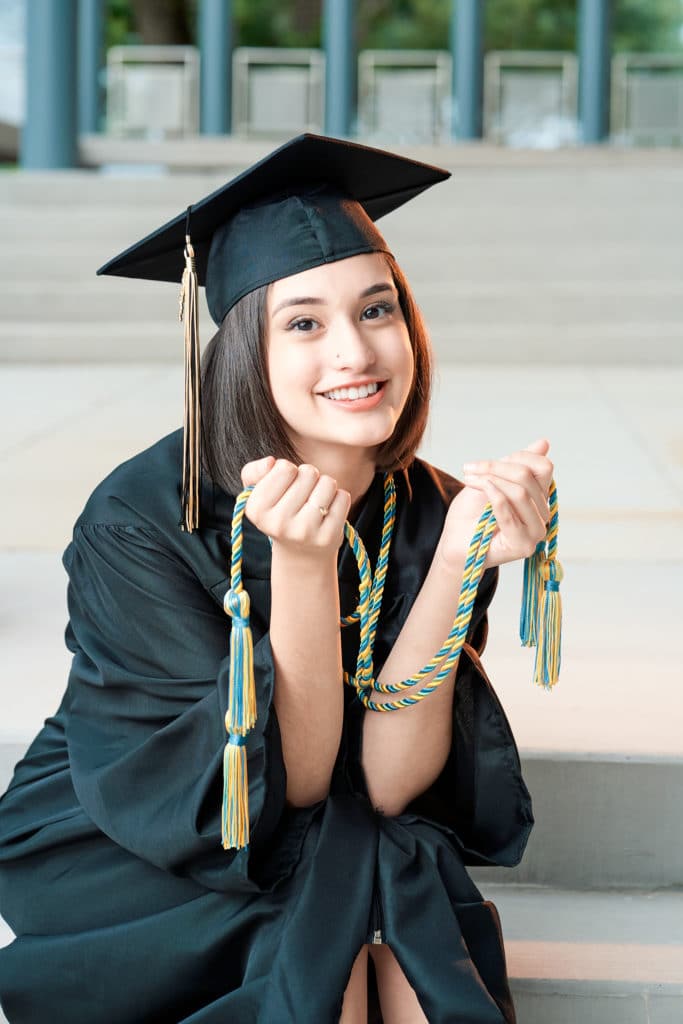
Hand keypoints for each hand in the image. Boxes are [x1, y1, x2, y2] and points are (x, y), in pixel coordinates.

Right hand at [240, 457, 351, 557]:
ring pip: (327, 483)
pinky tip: (327, 512)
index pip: (285, 468)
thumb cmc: (279, 513)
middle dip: (309, 477)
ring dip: (325, 486)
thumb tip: (271, 462)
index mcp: (256, 509)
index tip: (286, 486)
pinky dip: (338, 499)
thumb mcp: (258, 492)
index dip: (289, 471)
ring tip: (315, 502)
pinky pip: (343, 497)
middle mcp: (277, 523)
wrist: (300, 553)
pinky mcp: (327, 537)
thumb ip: (254, 471)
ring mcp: (304, 532)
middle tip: (303, 496)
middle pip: (308, 472)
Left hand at [439, 438, 553, 569]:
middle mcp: (543, 514)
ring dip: (490, 481)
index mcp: (539, 496)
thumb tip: (544, 443)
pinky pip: (511, 515)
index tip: (485, 463)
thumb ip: (516, 463)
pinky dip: (495, 499)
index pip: (543, 467)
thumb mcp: (492, 479)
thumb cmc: (471, 513)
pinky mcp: (523, 545)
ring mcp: (536, 532)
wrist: (454, 542)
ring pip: (520, 492)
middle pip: (527, 477)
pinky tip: (483, 492)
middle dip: (494, 468)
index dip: (517, 457)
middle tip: (468, 470)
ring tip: (468, 481)